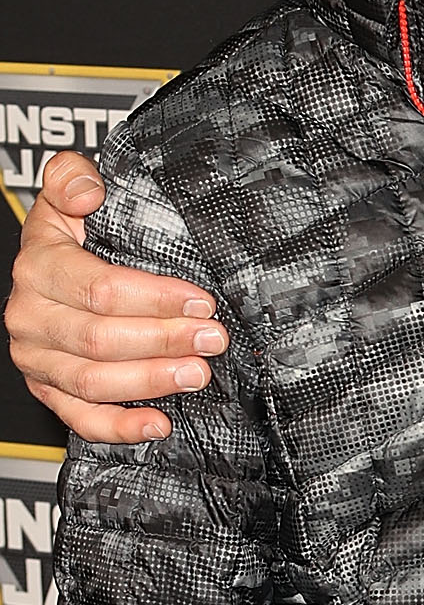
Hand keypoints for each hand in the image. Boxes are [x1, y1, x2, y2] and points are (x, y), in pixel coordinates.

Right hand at [3, 152, 225, 440]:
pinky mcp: (49, 389)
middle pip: (100, 339)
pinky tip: (159, 423)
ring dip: (151, 382)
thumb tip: (88, 190)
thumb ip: (72, 178)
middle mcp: (31, 317)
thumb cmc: (70, 234)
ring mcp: (38, 358)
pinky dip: (120, 427)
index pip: (99, 289)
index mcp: (38, 267)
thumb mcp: (67, 192)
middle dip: (164, 341)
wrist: (46, 267)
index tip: (200, 302)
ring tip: (197, 373)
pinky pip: (80, 418)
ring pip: (93, 381)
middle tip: (211, 339)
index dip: (155, 298)